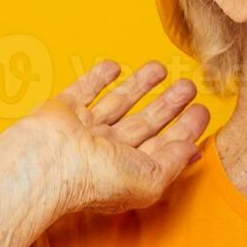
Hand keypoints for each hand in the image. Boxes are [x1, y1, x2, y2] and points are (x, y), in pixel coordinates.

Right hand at [0, 58, 210, 216]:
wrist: (44, 165)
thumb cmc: (94, 180)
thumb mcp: (150, 179)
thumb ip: (174, 162)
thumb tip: (191, 149)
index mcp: (129, 171)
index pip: (164, 147)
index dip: (185, 129)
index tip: (202, 111)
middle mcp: (107, 152)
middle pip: (145, 123)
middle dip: (168, 104)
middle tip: (188, 86)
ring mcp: (84, 129)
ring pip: (118, 103)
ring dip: (139, 85)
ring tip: (161, 68)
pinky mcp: (62, 111)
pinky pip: (84, 90)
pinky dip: (99, 77)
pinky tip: (114, 66)